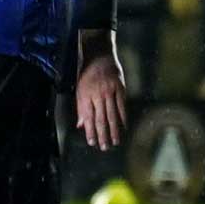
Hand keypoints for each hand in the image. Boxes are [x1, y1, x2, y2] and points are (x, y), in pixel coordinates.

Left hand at [72, 30, 127, 149]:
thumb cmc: (87, 74)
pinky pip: (122, 106)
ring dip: (114, 130)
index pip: (88, 118)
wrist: (99, 56)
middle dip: (102, 134)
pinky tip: (124, 127)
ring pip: (112, 115)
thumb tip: (81, 125)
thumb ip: (81, 108)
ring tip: (115, 141)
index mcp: (85, 96)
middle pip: (100, 119)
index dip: (90, 131)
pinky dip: (123, 118)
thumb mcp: (79, 90)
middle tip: (105, 147)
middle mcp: (97, 95)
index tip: (92, 142)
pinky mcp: (120, 89)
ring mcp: (110, 92)